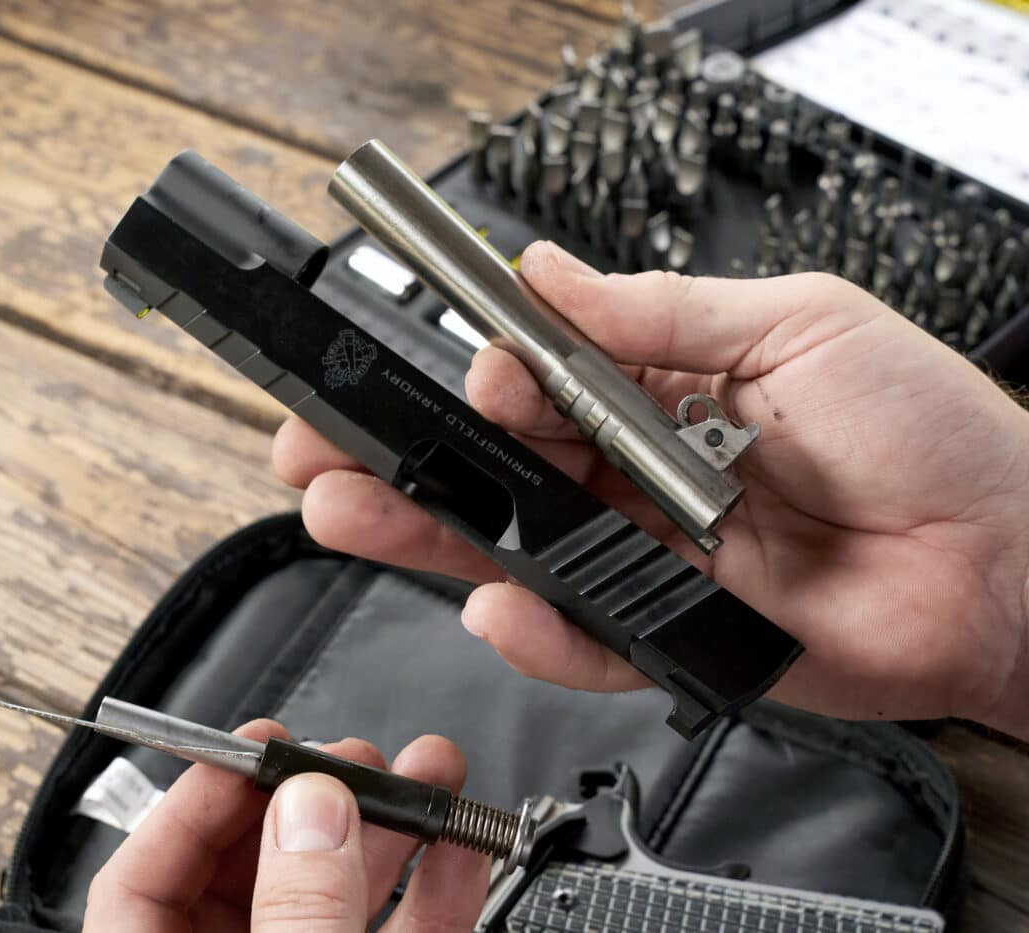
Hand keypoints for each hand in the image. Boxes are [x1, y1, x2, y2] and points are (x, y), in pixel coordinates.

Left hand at [86, 720, 489, 930]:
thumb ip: (298, 913)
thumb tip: (311, 813)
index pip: (143, 878)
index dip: (195, 802)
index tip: (257, 749)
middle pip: (248, 873)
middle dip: (312, 799)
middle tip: (353, 757)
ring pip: (335, 898)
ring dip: (388, 830)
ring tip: (427, 772)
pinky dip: (433, 890)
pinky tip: (459, 845)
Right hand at [274, 241, 1028, 739]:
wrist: (1012, 560)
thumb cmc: (932, 433)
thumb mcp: (797, 326)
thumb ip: (660, 313)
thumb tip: (549, 274)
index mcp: (660, 391)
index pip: (533, 382)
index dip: (475, 380)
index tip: (448, 374)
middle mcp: (640, 475)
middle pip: (498, 470)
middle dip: (403, 460)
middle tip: (321, 452)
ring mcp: (649, 557)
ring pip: (516, 550)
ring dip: (430, 536)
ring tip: (353, 514)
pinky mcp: (670, 633)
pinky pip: (584, 636)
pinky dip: (536, 629)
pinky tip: (496, 601)